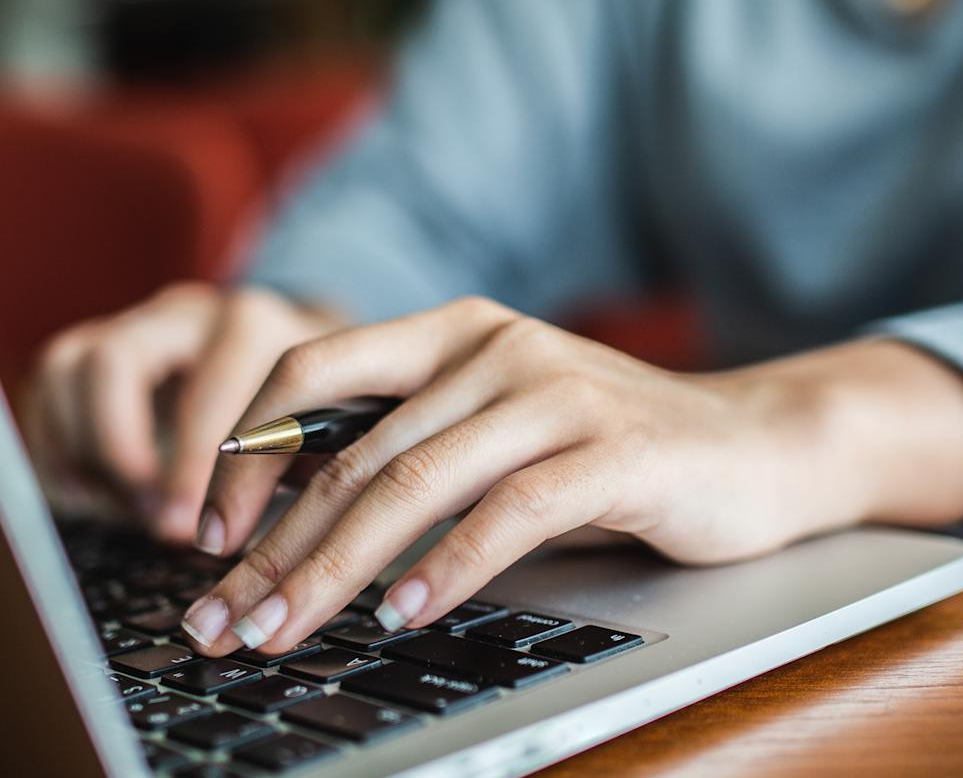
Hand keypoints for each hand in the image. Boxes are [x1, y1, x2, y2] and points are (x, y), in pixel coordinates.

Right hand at [23, 283, 346, 542]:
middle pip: (113, 362)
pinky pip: (51, 385)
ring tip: (125, 507)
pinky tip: (94, 492)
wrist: (304, 360)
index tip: (195, 530)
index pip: (209, 384)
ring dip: (84, 449)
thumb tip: (259, 548)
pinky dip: (58, 445)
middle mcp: (187, 314)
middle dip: (121, 453)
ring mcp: (137, 324)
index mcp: (251, 326)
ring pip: (70, 368)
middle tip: (151, 518)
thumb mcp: (324, 432)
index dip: (194, 465)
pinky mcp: (102, 346)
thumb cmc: (316, 410)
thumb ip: (296, 470)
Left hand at [177, 296, 962, 656]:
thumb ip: (413, 444)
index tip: (206, 539)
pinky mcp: (610, 448)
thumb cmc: (613, 447)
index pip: (311, 369)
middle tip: (224, 619)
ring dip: (336, 570)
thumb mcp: (498, 426)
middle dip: (275, 548)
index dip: (244, 453)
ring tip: (287, 631)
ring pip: (412, 484)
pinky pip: (506, 513)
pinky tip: (402, 614)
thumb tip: (290, 522)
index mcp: (451, 330)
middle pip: (352, 452)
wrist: (757, 446)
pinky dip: (444, 570)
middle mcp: (493, 345)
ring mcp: (553, 392)